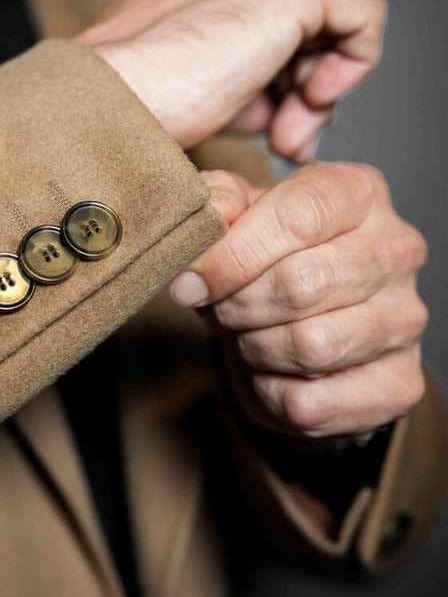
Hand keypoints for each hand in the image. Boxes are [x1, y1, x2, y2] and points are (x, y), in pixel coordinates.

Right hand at [74, 0, 386, 161]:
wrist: (104, 108)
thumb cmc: (131, 111)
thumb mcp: (193, 95)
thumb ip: (246, 88)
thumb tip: (293, 113)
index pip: (261, 30)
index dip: (275, 87)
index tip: (266, 135)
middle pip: (296, 29)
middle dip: (298, 94)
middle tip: (285, 145)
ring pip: (325, 27)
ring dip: (315, 94)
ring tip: (287, 140)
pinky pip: (360, 17)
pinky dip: (352, 66)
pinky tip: (314, 101)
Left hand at [170, 164, 427, 439]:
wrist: (292, 320)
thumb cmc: (263, 255)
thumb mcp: (233, 214)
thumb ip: (218, 202)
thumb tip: (212, 218)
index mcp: (357, 193)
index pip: (296, 218)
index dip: (231, 257)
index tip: (189, 283)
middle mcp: (397, 250)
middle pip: (301, 285)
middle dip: (238, 305)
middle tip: (220, 308)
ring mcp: (407, 319)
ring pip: (310, 347)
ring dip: (255, 348)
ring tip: (247, 333)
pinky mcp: (401, 383)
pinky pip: (312, 402)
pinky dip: (271, 392)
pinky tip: (273, 370)